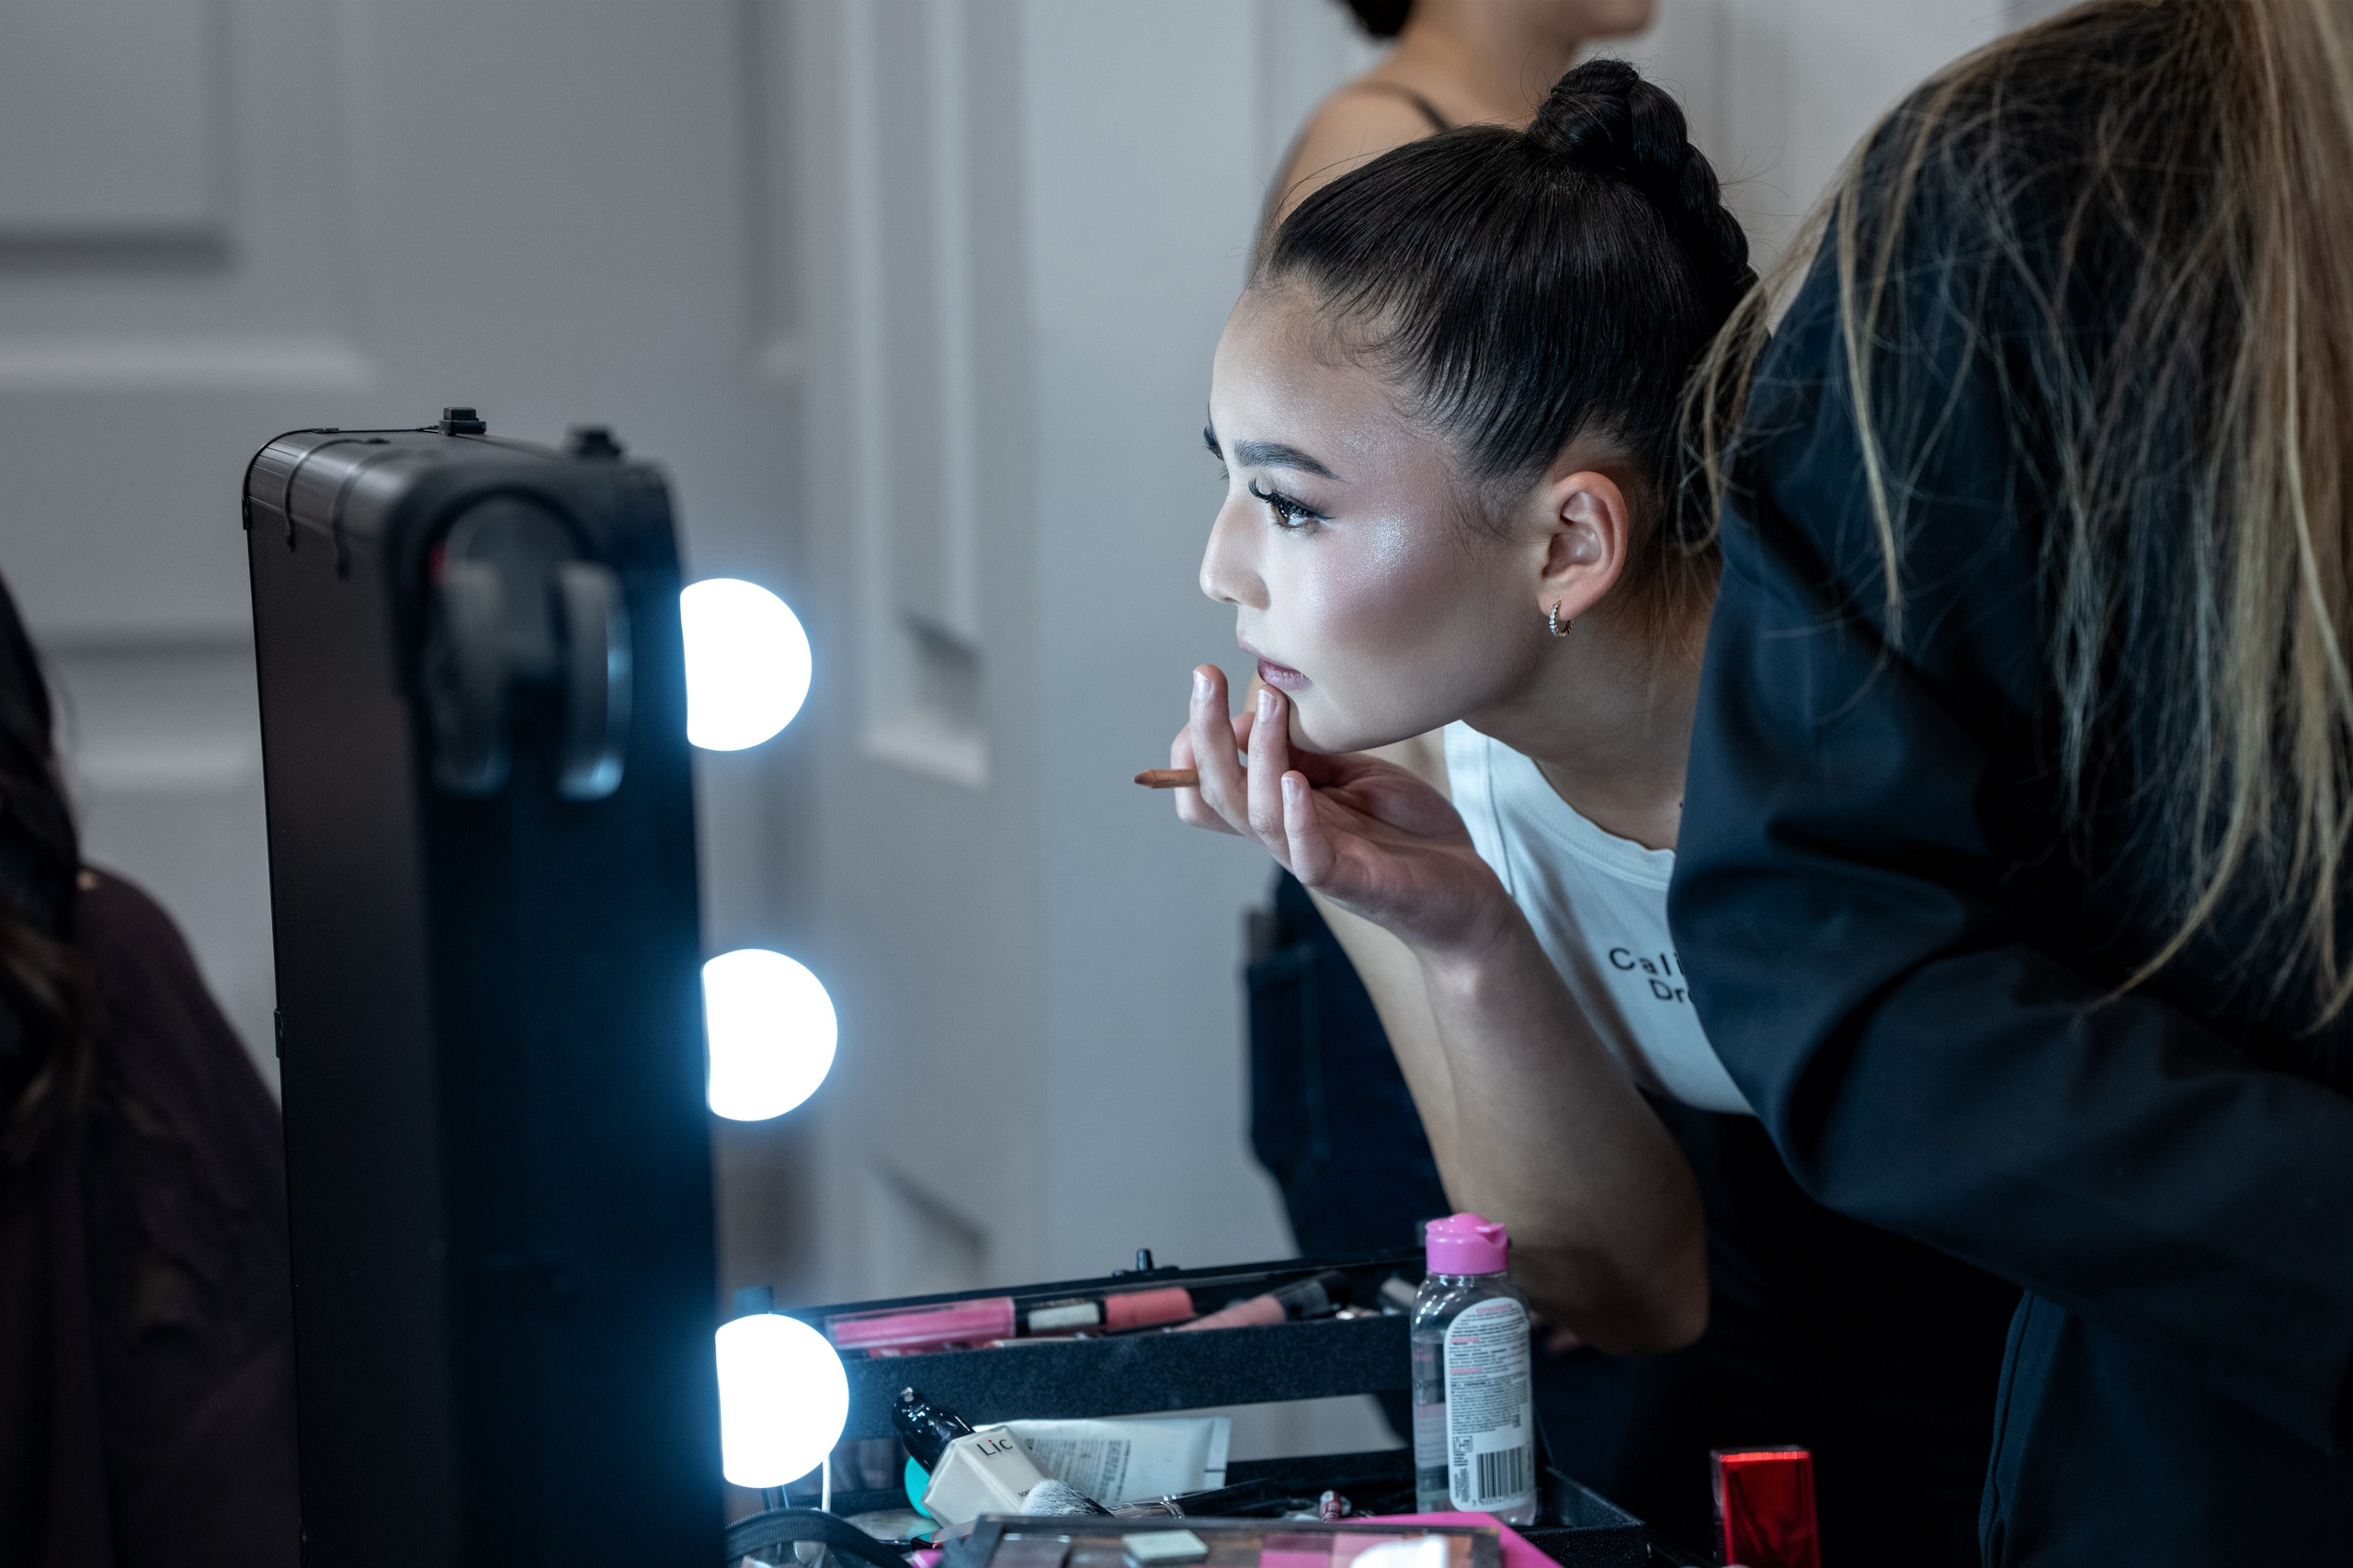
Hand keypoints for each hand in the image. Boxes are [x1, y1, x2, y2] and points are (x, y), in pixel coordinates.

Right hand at [1169, 664, 1516, 960]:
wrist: (1466, 894)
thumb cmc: (1410, 833)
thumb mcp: (1357, 776)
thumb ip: (1312, 753)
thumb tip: (1261, 713)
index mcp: (1281, 809)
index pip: (1208, 787)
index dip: (1192, 744)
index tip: (1205, 686)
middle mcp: (1285, 836)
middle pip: (1218, 793)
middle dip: (1206, 733)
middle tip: (1205, 674)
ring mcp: (1314, 860)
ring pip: (1258, 815)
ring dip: (1259, 757)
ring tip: (1268, 704)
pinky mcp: (1353, 882)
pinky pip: (1309, 855)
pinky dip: (1297, 818)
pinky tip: (1296, 781)